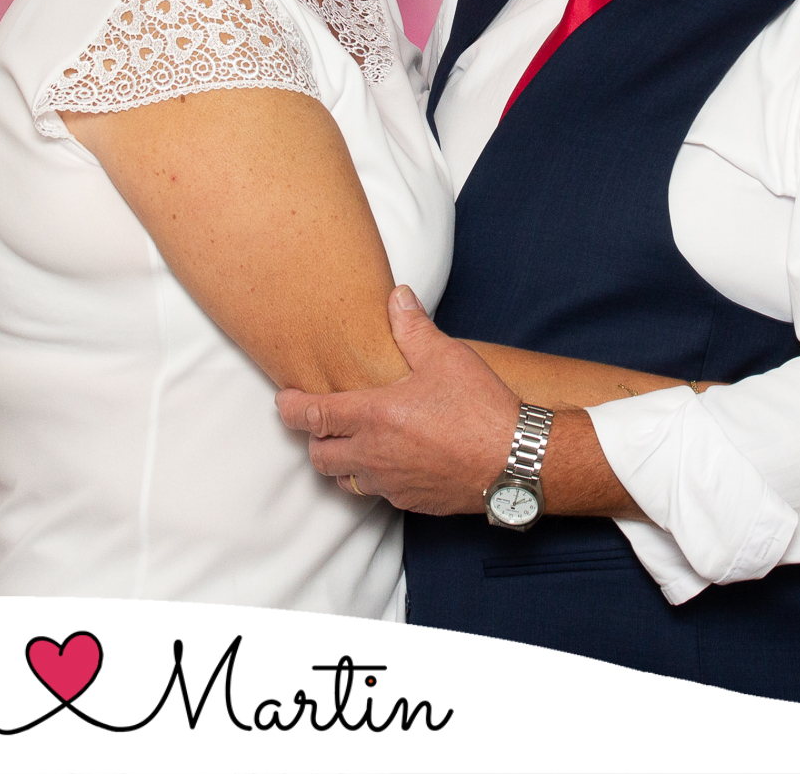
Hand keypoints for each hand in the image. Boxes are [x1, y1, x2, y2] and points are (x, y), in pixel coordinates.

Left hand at [275, 285, 519, 514]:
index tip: (284, 401)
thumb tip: (397, 296)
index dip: (290, 408)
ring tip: (357, 441)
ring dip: (342, 462)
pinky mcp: (411, 502)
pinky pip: (377, 494)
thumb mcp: (446, 357)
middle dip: (315, 438)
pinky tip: (394, 461)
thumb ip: (413, 327)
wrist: (515, 460)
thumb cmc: (481, 409)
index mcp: (374, 416)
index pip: (312, 416)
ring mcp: (391, 483)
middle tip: (326, 421)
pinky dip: (374, 478)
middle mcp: (373, 455)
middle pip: (318, 456)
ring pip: (344, 480)